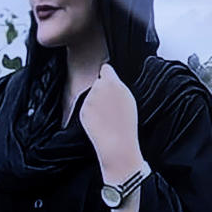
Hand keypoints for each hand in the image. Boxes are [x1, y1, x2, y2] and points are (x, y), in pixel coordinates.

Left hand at [78, 63, 142, 180]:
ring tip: (107, 115)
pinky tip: (100, 121)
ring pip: (92, 95)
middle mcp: (98, 88)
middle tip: (112, 104)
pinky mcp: (82, 110)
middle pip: (98, 83)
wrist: (116, 142)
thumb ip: (118, 86)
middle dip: (103, 90)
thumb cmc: (127, 122)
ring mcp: (89, 99)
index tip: (109, 79)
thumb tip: (109, 78)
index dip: (108, 75)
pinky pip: (87, 107)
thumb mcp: (129, 99)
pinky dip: (92, 112)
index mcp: (113, 82)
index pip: (106, 69)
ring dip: (97, 101)